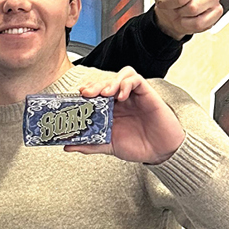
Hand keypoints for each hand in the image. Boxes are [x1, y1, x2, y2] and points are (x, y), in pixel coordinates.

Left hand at [67, 66, 184, 163]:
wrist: (160, 152)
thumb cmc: (137, 146)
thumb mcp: (108, 145)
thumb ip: (89, 144)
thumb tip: (67, 147)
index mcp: (110, 108)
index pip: (95, 92)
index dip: (85, 91)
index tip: (76, 96)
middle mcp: (121, 100)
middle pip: (105, 82)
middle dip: (94, 85)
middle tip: (86, 93)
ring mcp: (134, 96)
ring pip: (120, 76)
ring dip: (109, 82)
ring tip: (103, 93)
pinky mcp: (148, 94)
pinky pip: (136, 80)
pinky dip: (126, 84)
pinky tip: (121, 96)